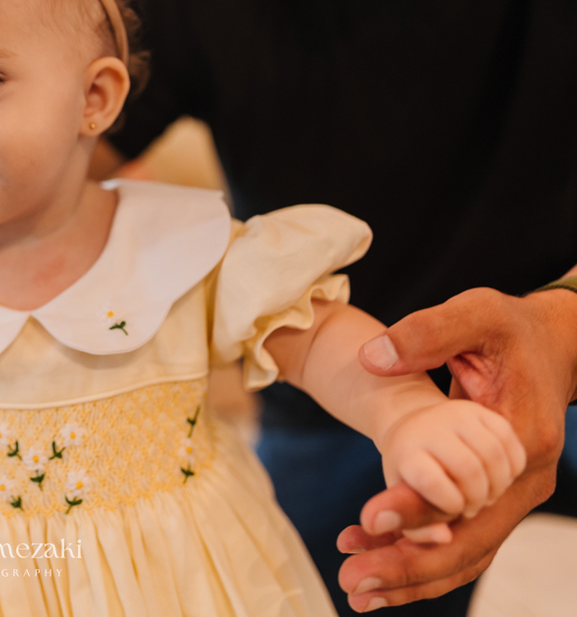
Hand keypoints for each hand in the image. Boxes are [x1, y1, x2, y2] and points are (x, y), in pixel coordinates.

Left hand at [337, 286, 576, 609]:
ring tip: (356, 588)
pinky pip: (460, 542)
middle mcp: (526, 481)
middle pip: (469, 543)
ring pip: (466, 554)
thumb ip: (426, 334)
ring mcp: (514, 496)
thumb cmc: (510, 328)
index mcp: (523, 438)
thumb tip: (372, 357)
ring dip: (412, 575)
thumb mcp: (476, 314)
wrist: (549, 344)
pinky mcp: (496, 499)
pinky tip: (374, 565)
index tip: (368, 517)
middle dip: (410, 565)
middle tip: (353, 578)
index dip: (418, 507)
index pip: (468, 492)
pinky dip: (422, 559)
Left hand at [377, 400, 524, 520]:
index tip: (452, 508)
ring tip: (486, 493)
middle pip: (470, 469)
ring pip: (495, 456)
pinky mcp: (482, 412)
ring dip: (499, 485)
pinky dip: (513, 468)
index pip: (431, 480)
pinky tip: (499, 476)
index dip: (450, 504)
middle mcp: (431, 427)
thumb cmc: (412, 474)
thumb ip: (419, 528)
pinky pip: (511, 442)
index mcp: (406, 451)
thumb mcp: (405, 502)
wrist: (417, 429)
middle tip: (473, 505)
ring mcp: (457, 414)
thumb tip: (445, 538)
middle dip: (478, 498)